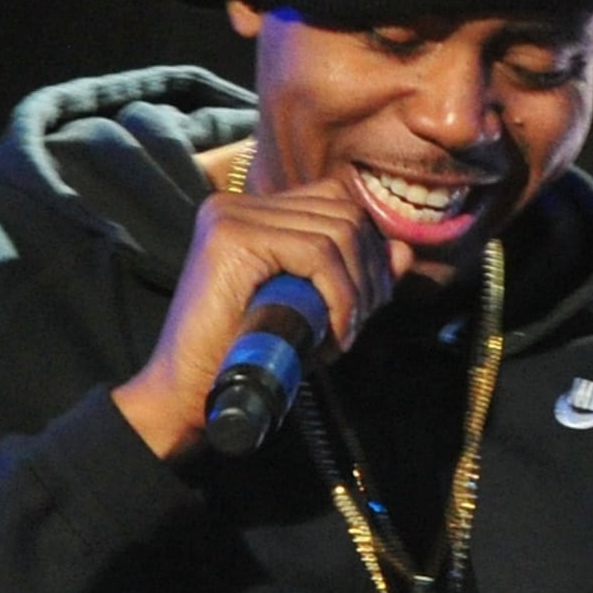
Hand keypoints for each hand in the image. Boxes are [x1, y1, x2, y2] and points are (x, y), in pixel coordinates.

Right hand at [112, 158, 403, 456]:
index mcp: (252, 211)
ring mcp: (232, 215)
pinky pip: (318, 253)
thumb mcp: (317, 309)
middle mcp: (238, 203)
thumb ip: (356, 276)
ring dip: (358, 289)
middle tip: (361, 321)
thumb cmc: (251, 354)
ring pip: (337, 231)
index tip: (370, 300)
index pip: (336, 200)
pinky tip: (334, 333)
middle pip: (343, 210)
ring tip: (345, 331)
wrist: (190, 392)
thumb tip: (402, 251)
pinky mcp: (232, 237)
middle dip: (370, 269)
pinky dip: (341, 296)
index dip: (368, 247)